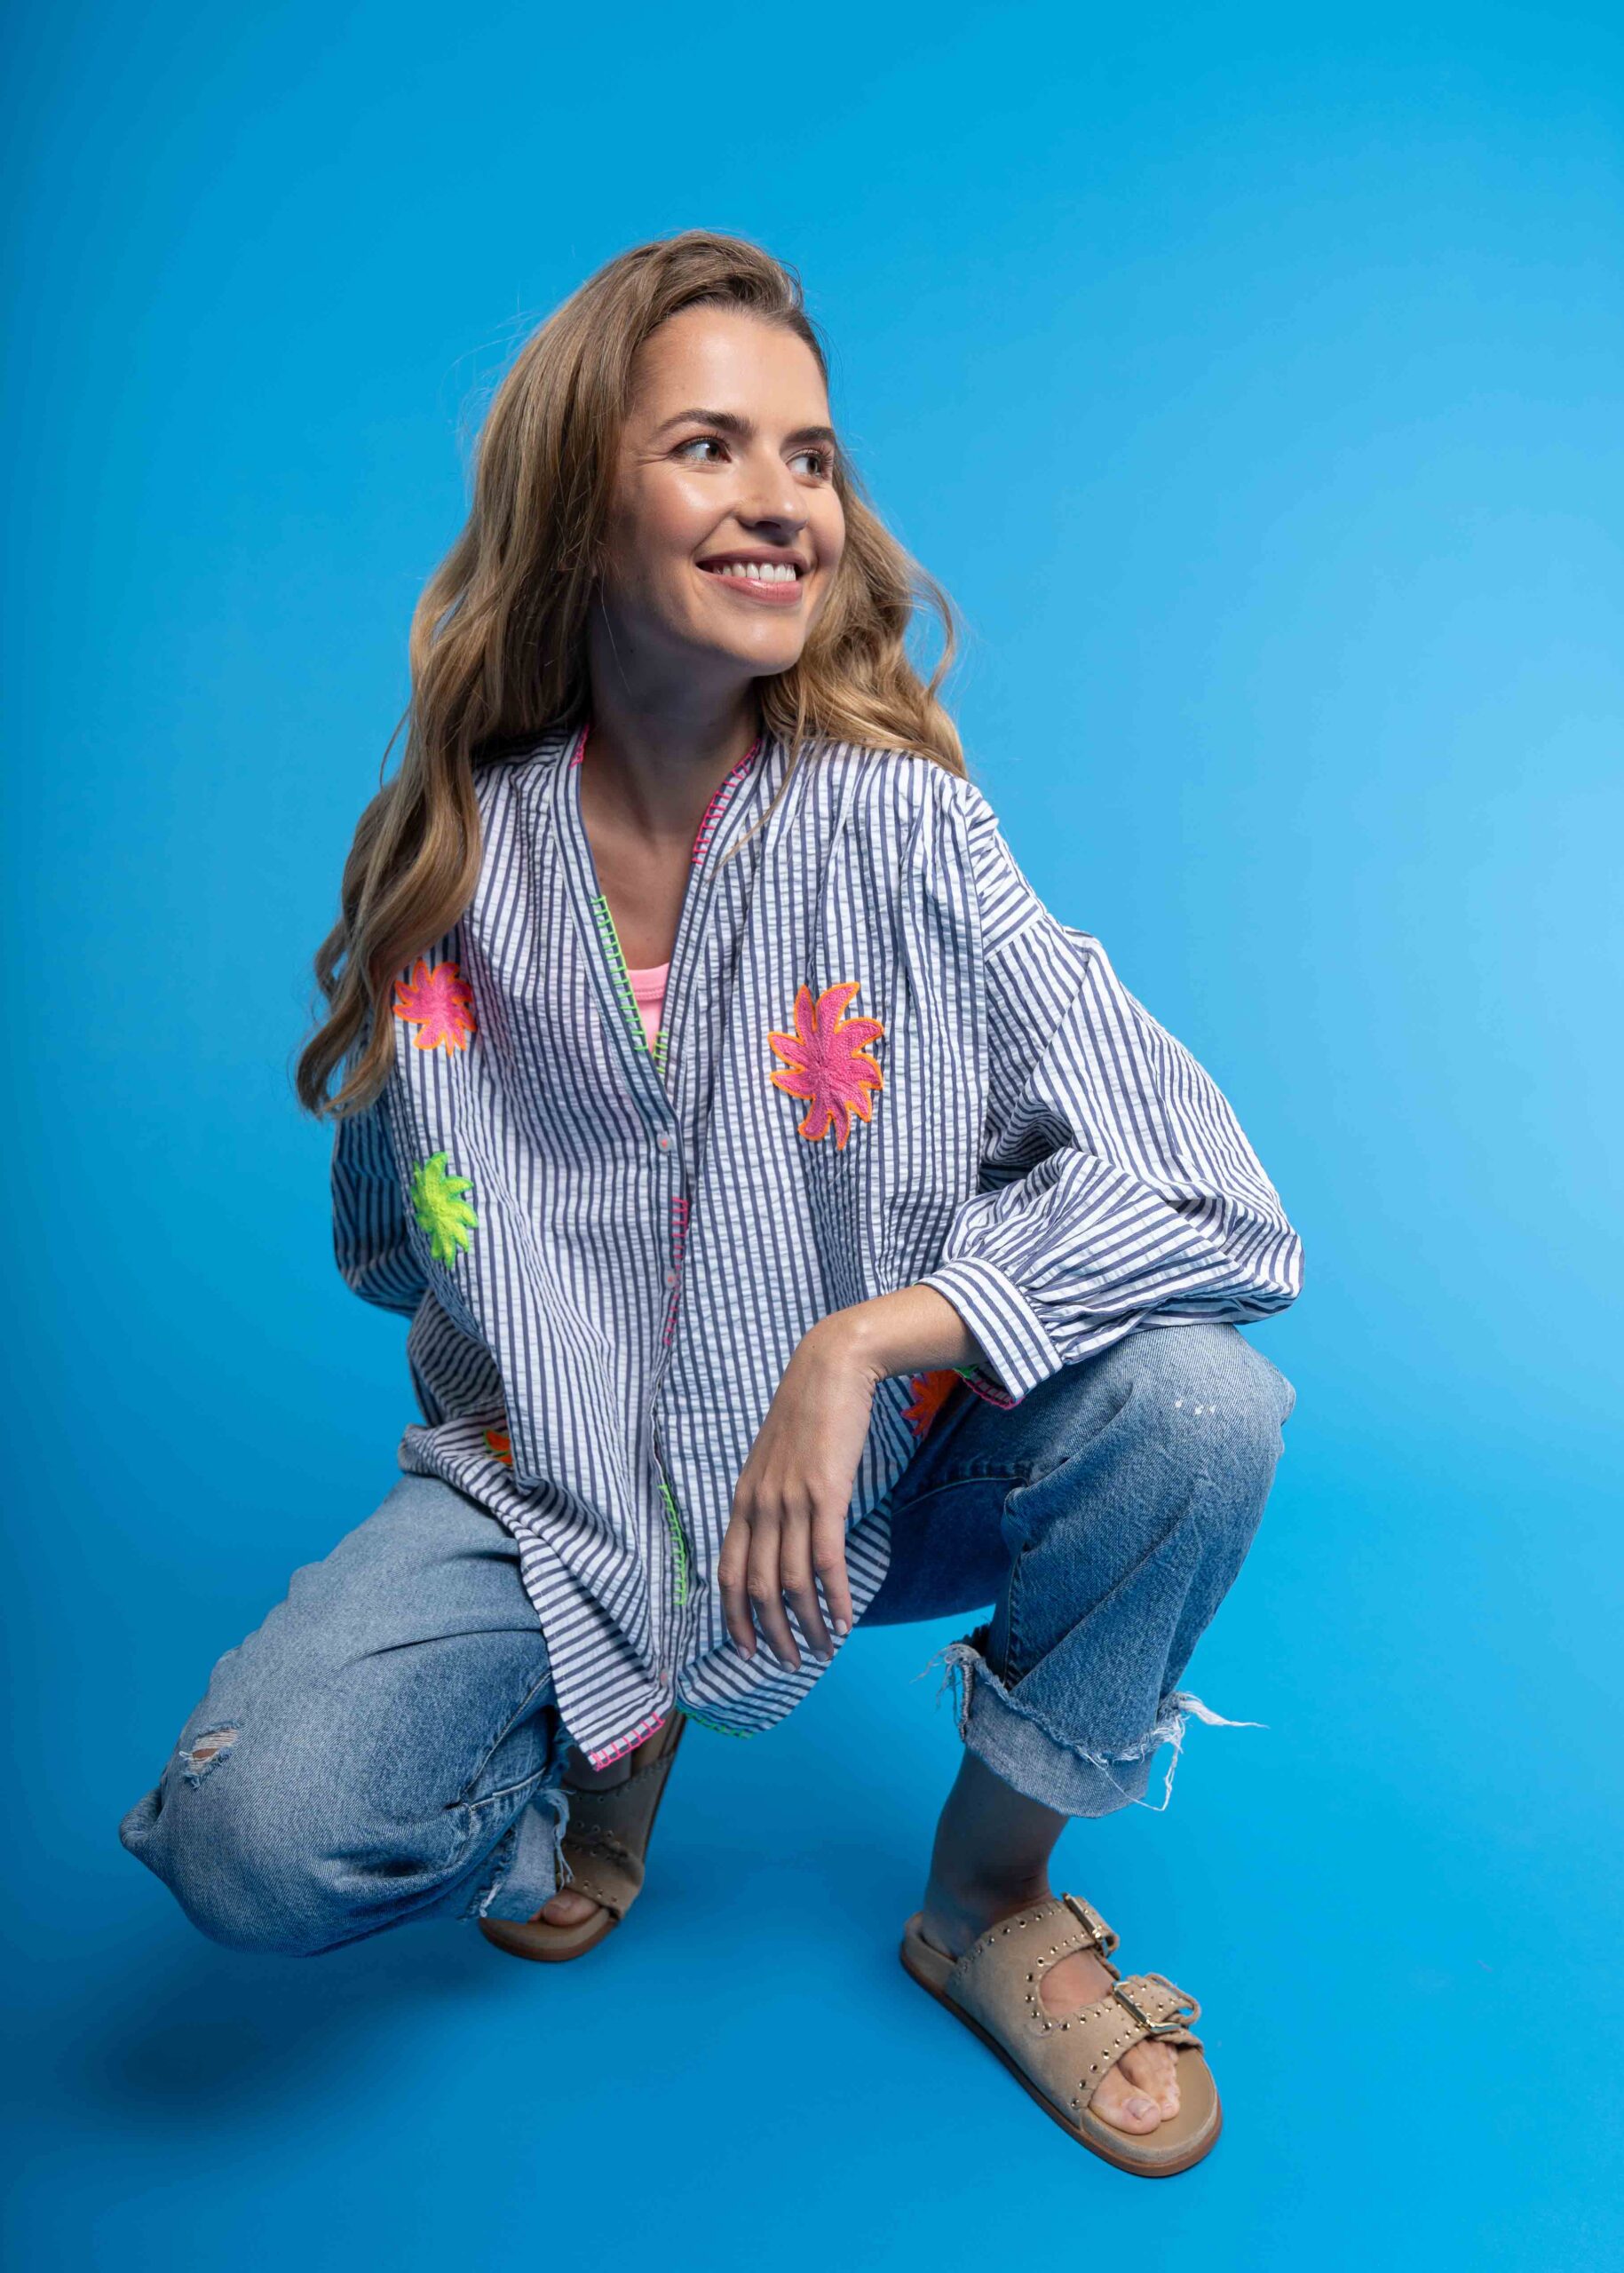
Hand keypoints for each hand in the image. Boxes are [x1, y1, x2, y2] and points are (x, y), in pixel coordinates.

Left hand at [717, 1319, 880, 1668]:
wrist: (830, 1368)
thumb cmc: (807, 1415)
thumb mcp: (775, 1462)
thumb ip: (771, 1500)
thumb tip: (780, 1541)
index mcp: (743, 1500)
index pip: (727, 1573)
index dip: (733, 1617)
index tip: (745, 1650)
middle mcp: (759, 1505)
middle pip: (756, 1588)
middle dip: (771, 1634)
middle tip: (789, 1662)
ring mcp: (790, 1500)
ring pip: (792, 1582)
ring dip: (807, 1624)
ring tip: (823, 1649)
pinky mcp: (826, 1494)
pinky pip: (825, 1559)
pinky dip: (834, 1597)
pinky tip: (844, 1619)